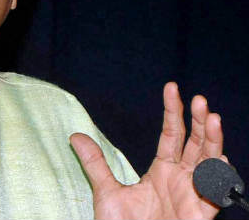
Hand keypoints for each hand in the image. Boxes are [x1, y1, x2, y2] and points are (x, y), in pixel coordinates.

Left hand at [70, 82, 225, 219]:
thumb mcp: (106, 191)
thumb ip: (95, 163)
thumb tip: (74, 136)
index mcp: (162, 170)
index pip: (171, 134)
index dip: (173, 111)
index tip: (171, 87)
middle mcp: (181, 179)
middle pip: (195, 143)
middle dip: (199, 121)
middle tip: (199, 99)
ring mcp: (193, 196)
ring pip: (210, 163)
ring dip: (213, 141)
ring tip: (212, 119)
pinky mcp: (201, 215)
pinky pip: (215, 195)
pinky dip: (219, 177)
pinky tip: (220, 159)